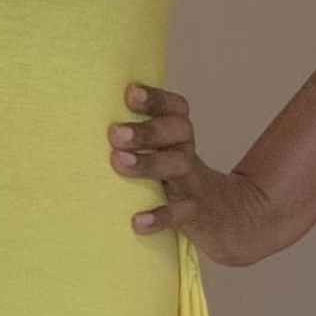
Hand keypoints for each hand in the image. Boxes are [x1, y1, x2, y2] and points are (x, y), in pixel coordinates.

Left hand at [107, 81, 286, 266]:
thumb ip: (136, 141)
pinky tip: (137, 222)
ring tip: (118, 162)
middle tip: (115, 133)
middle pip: (178, 131)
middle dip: (147, 130)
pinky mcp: (196, 215)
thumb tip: (88, 124)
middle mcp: (186, 154)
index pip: (176, 109)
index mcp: (178, 137)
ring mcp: (192, 184)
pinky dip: (160, 217)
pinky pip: (181, 213)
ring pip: (177, 166)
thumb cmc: (177, 182)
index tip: (130, 93)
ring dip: (148, 163)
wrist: (227, 218)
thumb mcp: (164, 156)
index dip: (156, 99)